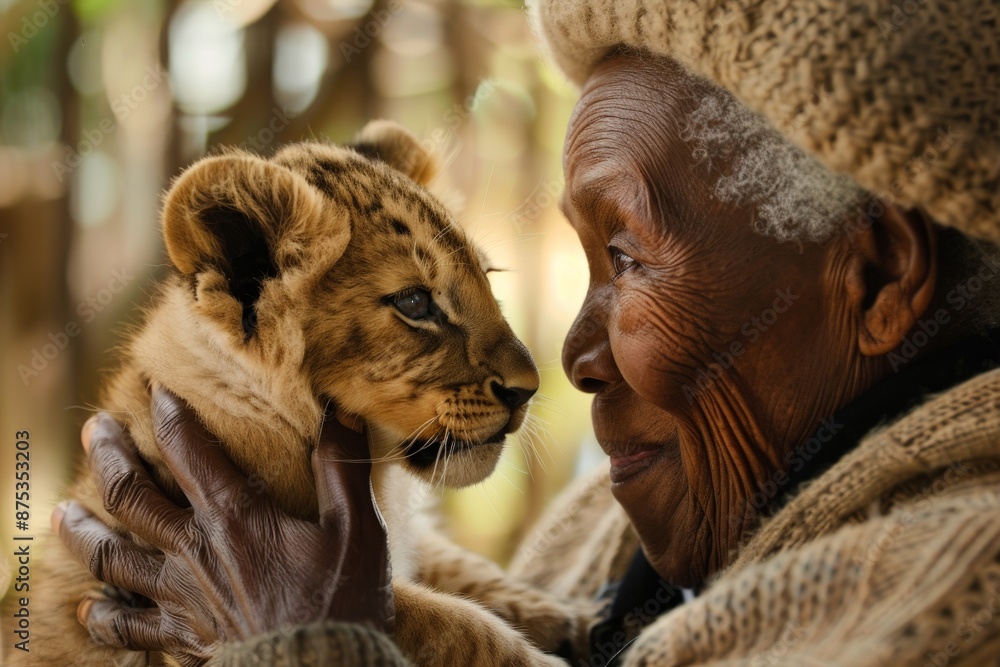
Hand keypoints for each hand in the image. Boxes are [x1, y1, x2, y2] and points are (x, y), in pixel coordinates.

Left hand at [53, 387, 392, 665]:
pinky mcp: (181, 637)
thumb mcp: (357, 528)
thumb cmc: (342, 602)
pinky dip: (103, 616)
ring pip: (112, 557)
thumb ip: (340, 467)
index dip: (169, 413)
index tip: (157, 389)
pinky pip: (127, 627)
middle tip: (95, 430)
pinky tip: (89, 607)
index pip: (187, 450)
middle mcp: (194, 551)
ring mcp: (180, 597)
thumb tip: (340, 410)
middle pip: (131, 495)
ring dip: (82, 531)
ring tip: (61, 513)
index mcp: (234, 517)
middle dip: (108, 457)